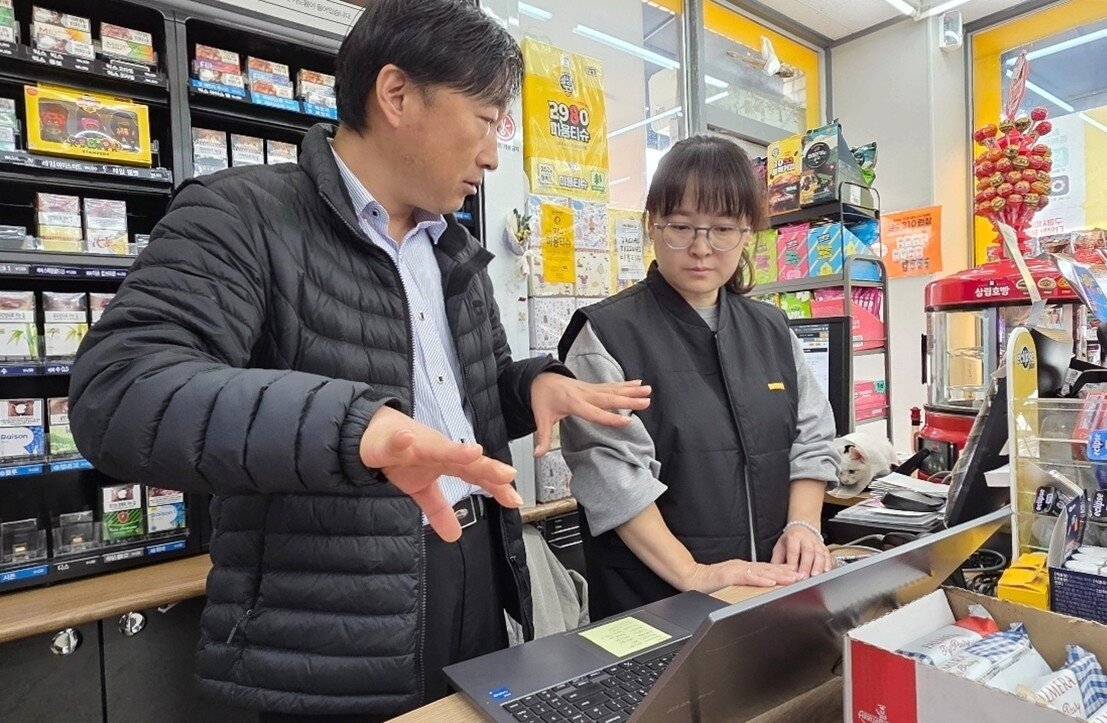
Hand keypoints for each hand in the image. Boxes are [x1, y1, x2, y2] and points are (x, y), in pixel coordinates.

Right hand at [360, 406, 520, 541]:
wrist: (372, 431)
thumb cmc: (402, 456)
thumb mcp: (421, 488)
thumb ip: (439, 510)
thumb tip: (454, 536)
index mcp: (446, 462)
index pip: (476, 474)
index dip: (496, 486)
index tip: (515, 500)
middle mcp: (437, 451)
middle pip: (465, 461)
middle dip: (487, 467)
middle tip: (508, 475)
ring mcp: (415, 445)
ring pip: (436, 448)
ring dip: (455, 450)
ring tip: (474, 453)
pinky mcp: (391, 443)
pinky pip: (395, 442)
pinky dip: (400, 440)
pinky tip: (406, 439)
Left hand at [530, 373, 650, 456]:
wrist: (539, 379)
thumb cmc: (542, 399)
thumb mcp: (541, 418)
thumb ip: (542, 437)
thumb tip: (537, 454)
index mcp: (573, 404)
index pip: (595, 413)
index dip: (611, 418)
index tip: (627, 421)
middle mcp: (585, 394)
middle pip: (610, 399)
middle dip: (629, 401)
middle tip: (646, 402)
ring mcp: (590, 389)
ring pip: (614, 390)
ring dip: (632, 391)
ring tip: (648, 391)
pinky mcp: (592, 387)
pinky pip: (612, 386)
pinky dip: (626, 384)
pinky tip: (638, 383)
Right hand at [684, 559, 802, 592]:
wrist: (691, 578)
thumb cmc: (709, 582)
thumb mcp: (731, 580)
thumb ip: (745, 581)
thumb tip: (760, 586)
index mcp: (744, 568)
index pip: (767, 569)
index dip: (783, 571)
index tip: (797, 574)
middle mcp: (743, 566)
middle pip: (768, 569)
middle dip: (787, 573)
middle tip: (802, 576)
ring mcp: (736, 569)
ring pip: (761, 572)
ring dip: (779, 576)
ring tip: (793, 579)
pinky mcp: (729, 575)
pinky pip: (747, 577)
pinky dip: (760, 580)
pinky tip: (770, 583)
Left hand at [771, 523, 834, 578]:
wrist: (803, 529)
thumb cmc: (790, 542)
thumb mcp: (780, 547)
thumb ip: (777, 560)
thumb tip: (773, 574)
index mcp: (793, 538)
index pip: (793, 551)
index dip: (793, 562)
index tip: (792, 574)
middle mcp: (806, 540)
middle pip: (808, 552)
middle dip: (806, 566)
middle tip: (804, 578)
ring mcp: (817, 544)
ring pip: (819, 554)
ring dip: (818, 566)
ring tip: (816, 577)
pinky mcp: (825, 549)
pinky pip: (828, 556)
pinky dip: (828, 565)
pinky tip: (826, 572)